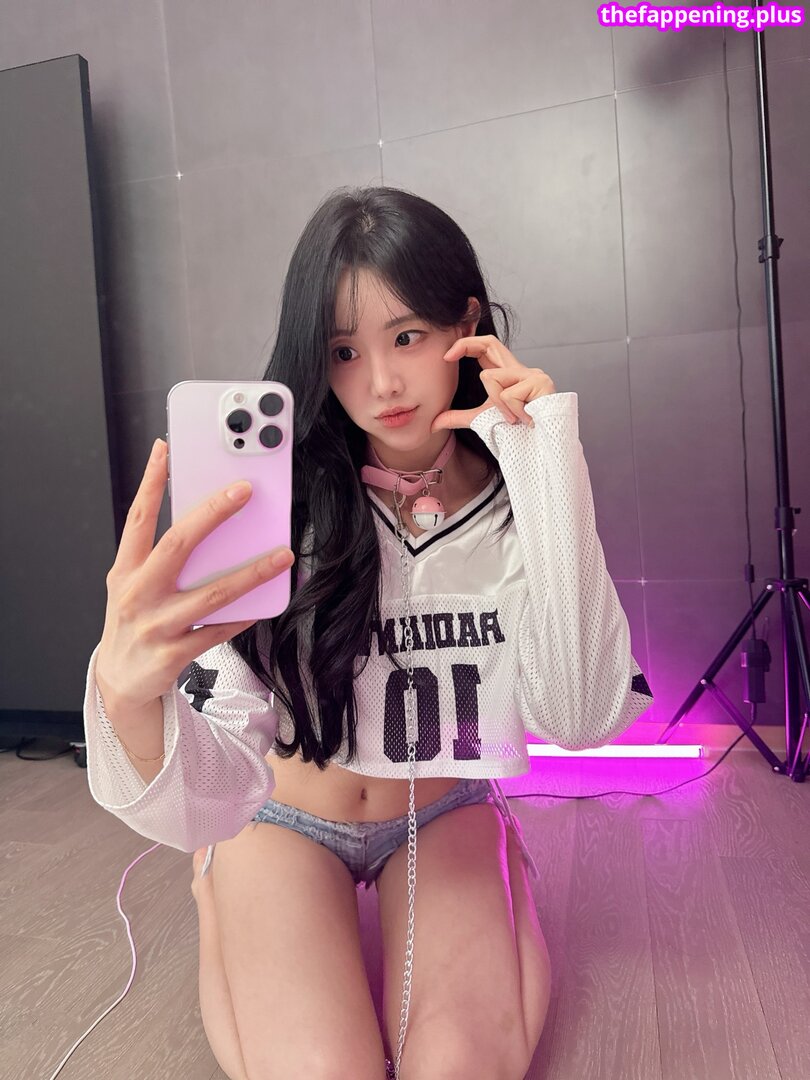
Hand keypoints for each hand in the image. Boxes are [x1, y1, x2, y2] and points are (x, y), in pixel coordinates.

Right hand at [96, 439, 294, 712]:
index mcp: (125, 570)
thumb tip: (207, 519)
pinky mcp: (173, 654)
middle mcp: (137, 593)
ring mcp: (155, 625)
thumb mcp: (134, 585)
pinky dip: (244, 615)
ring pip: (211, 593)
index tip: (166, 449)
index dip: (150, 482)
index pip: (138, 517)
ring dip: (252, 572)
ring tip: (283, 555)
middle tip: (244, 489)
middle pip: (178, 544)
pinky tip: (267, 601)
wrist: (119, 681)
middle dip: (213, 513)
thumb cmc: (135, 620)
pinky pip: (218, 630)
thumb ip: (161, 556)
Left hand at [431, 335, 555, 432]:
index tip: (446, 355)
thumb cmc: (517, 431)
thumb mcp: (481, 419)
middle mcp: (520, 369)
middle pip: (491, 342)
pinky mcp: (540, 383)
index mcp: (507, 374)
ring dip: (496, 404)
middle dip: (466, 345)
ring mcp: (532, 375)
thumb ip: (458, 418)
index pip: (487, 347)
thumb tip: (433, 425)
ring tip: (514, 418)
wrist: (542, 445)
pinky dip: (511, 411)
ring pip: (491, 378)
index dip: (466, 344)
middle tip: (447, 357)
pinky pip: (508, 394)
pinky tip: (526, 419)